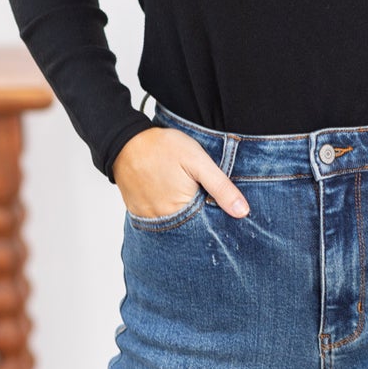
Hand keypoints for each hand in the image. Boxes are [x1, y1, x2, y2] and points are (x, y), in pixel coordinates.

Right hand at [113, 126, 250, 218]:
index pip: (206, 227)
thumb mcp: (199, 162)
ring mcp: (147, 218)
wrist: (125, 139)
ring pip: (173, 225)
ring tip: (181, 192)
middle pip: (189, 229)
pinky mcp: (136, 212)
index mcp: (181, 210)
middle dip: (198, 218)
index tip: (217, 205)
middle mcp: (162, 220)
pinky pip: (156, 219)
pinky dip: (165, 211)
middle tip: (196, 193)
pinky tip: (167, 195)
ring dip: (181, 215)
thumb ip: (221, 187)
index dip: (215, 217)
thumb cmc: (163, 147)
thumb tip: (242, 212)